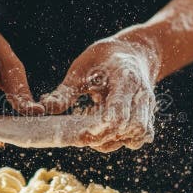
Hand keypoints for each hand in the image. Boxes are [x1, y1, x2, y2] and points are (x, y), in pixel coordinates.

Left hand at [40, 32, 158, 151]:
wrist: (132, 52)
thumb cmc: (102, 59)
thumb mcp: (80, 69)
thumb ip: (64, 92)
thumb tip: (45, 108)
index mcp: (126, 78)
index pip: (120, 110)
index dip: (103, 126)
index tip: (84, 132)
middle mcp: (141, 94)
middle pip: (131, 127)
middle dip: (106, 137)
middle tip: (82, 136)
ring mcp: (148, 106)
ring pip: (137, 136)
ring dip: (114, 140)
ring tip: (93, 132)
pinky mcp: (147, 116)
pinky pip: (140, 138)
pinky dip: (123, 141)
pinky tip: (106, 133)